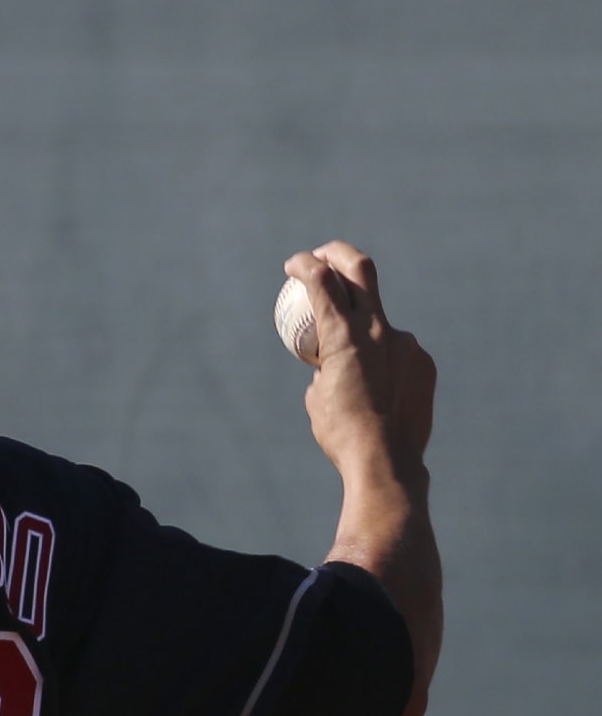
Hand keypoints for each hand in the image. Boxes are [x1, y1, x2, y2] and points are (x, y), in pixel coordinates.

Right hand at [284, 241, 436, 477]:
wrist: (386, 461)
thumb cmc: (339, 431)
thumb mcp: (316, 393)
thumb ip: (324, 365)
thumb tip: (329, 361)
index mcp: (343, 335)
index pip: (320, 279)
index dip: (303, 264)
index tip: (293, 265)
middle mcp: (377, 330)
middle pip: (360, 269)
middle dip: (337, 253)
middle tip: (323, 257)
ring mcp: (406, 344)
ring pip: (379, 320)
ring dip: (361, 328)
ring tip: (352, 361)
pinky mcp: (423, 363)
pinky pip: (399, 350)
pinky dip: (383, 359)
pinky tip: (377, 386)